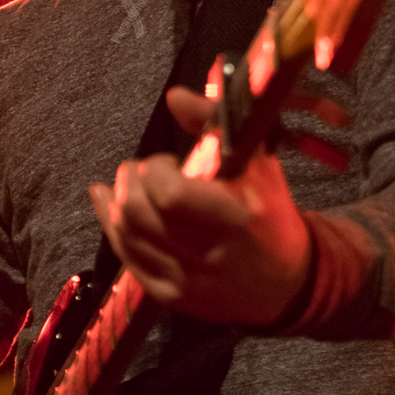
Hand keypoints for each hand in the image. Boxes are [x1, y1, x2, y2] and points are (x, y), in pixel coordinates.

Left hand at [90, 86, 311, 326]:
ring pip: (125, 234)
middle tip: (144, 171)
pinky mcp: (172, 298)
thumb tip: (174, 96)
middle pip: (137, 213)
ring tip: (133, 185)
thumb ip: (214, 123)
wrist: (286, 282)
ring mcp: (188, 281)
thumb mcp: (257, 161)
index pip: (170, 195)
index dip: (156, 170)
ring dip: (118, 200)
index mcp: (236, 218)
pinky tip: (108, 204)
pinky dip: (111, 226)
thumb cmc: (269, 212)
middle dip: (130, 180)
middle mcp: (210, 254)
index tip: (169, 162)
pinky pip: (126, 259)